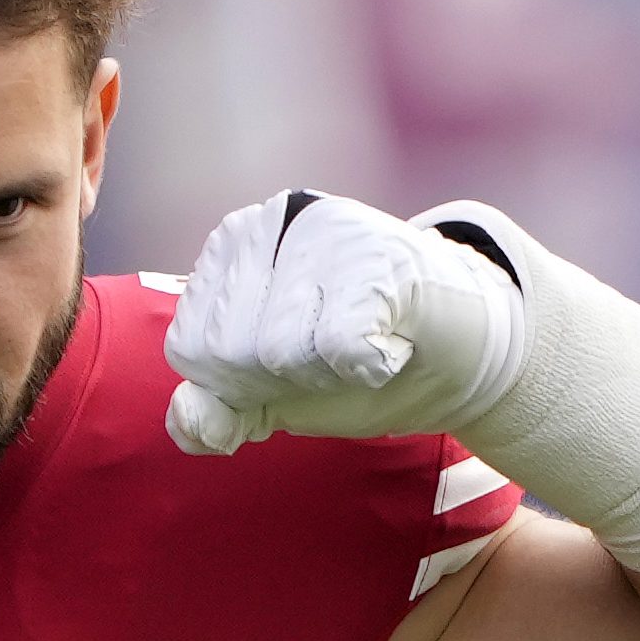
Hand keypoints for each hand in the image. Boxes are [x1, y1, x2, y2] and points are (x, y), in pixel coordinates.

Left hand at [163, 190, 521, 454]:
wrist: (454, 354)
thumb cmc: (351, 365)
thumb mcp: (268, 399)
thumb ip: (214, 417)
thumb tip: (186, 418)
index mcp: (229, 247)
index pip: (192, 351)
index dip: (242, 380)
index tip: (293, 353)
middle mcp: (270, 221)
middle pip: (233, 352)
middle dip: (285, 376)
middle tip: (332, 347)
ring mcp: (325, 231)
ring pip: (279, 350)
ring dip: (328, 371)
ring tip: (360, 339)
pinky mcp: (381, 255)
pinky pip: (340, 345)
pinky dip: (370, 366)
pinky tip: (391, 340)